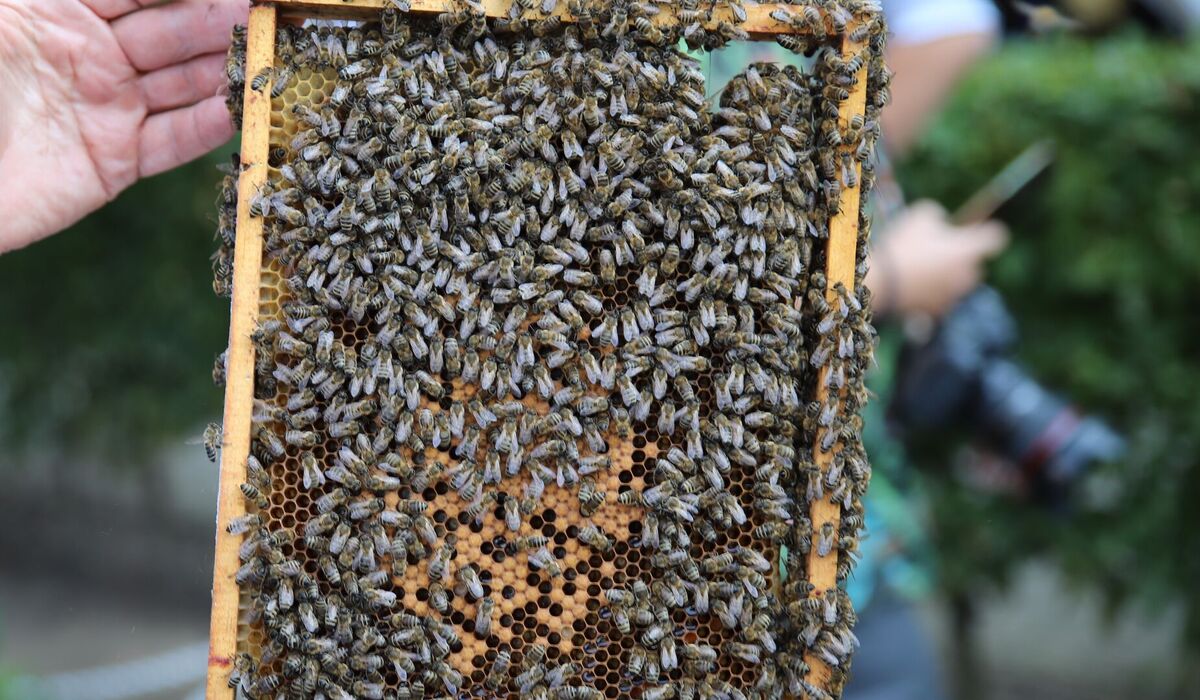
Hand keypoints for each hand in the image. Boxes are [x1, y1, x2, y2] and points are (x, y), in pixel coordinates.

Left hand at [0, 0, 246, 252]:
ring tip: (271, 55)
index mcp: (54, 4)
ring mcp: (104, 107)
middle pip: (172, 27)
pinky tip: (247, 108)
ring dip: (229, 66)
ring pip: (184, 80)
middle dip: (219, 17)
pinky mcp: (113, 163)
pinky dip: (214, 126)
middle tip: (264, 13)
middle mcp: (88, 51)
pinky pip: (175, 140)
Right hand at [866, 200, 1008, 317]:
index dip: (987, 231)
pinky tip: (911, 284)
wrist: (882, 283)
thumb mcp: (921, 215)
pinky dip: (931, 291)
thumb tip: (942, 222)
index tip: (973, 230)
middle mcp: (969, 274)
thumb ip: (939, 215)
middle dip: (960, 257)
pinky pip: (940, 297)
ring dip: (946, 274)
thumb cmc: (904, 245)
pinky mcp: (939, 311)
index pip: (996, 237)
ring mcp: (955, 295)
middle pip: (974, 263)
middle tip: (936, 249)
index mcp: (970, 249)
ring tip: (919, 267)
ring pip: (956, 281)